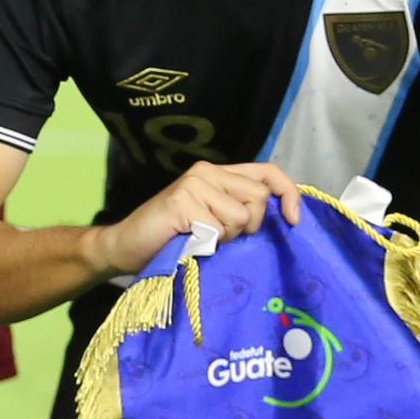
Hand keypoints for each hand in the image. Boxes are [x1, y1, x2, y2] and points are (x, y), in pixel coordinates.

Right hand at [84, 157, 308, 277]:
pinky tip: (188, 240)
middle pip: (258, 198)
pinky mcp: (182, 201)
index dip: (288, 194)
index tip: (294, 220)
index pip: (268, 173)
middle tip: (221, 235)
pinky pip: (217, 228)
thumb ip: (240, 209)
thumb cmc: (172, 237)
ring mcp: (193, 184)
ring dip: (225, 237)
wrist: (124, 246)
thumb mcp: (214, 219)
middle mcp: (207, 171)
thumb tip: (282, 216)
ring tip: (200, 237)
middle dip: (249, 226)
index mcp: (218, 172)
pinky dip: (207, 242)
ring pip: (240, 216)